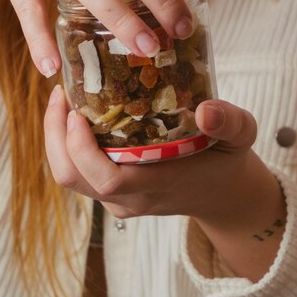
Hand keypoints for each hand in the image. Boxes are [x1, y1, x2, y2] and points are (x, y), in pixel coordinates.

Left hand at [44, 85, 279, 224]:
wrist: (223, 196)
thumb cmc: (227, 161)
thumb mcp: (241, 136)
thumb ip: (231, 123)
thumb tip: (208, 111)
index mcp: (158, 185)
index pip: (107, 179)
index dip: (83, 149)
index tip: (76, 112)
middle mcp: (130, 198)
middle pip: (74, 178)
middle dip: (55, 137)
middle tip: (61, 96)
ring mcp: (118, 200)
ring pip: (70, 177)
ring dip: (56, 140)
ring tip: (63, 101)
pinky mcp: (112, 194)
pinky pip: (78, 173)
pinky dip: (67, 145)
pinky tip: (77, 115)